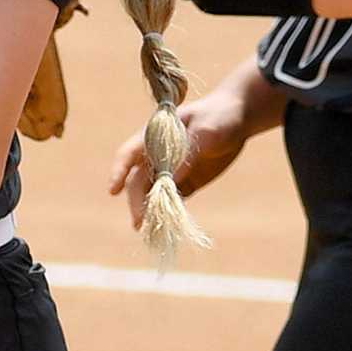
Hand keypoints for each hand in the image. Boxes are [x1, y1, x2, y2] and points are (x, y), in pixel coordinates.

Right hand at [107, 86, 249, 228]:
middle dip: (137, 201)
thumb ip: (186, 155)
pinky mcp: (187, 181)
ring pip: (153, 192)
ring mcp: (172, 168)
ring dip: (150, 211)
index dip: (119, 172)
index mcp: (155, 135)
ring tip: (150, 233)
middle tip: (139, 223)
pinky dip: (170, 213)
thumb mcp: (204, 132)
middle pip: (139, 180)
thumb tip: (169, 182)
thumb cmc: (217, 117)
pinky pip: (174, 199)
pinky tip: (170, 227)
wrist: (238, 118)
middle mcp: (158, 154)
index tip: (113, 190)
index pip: (129, 153)